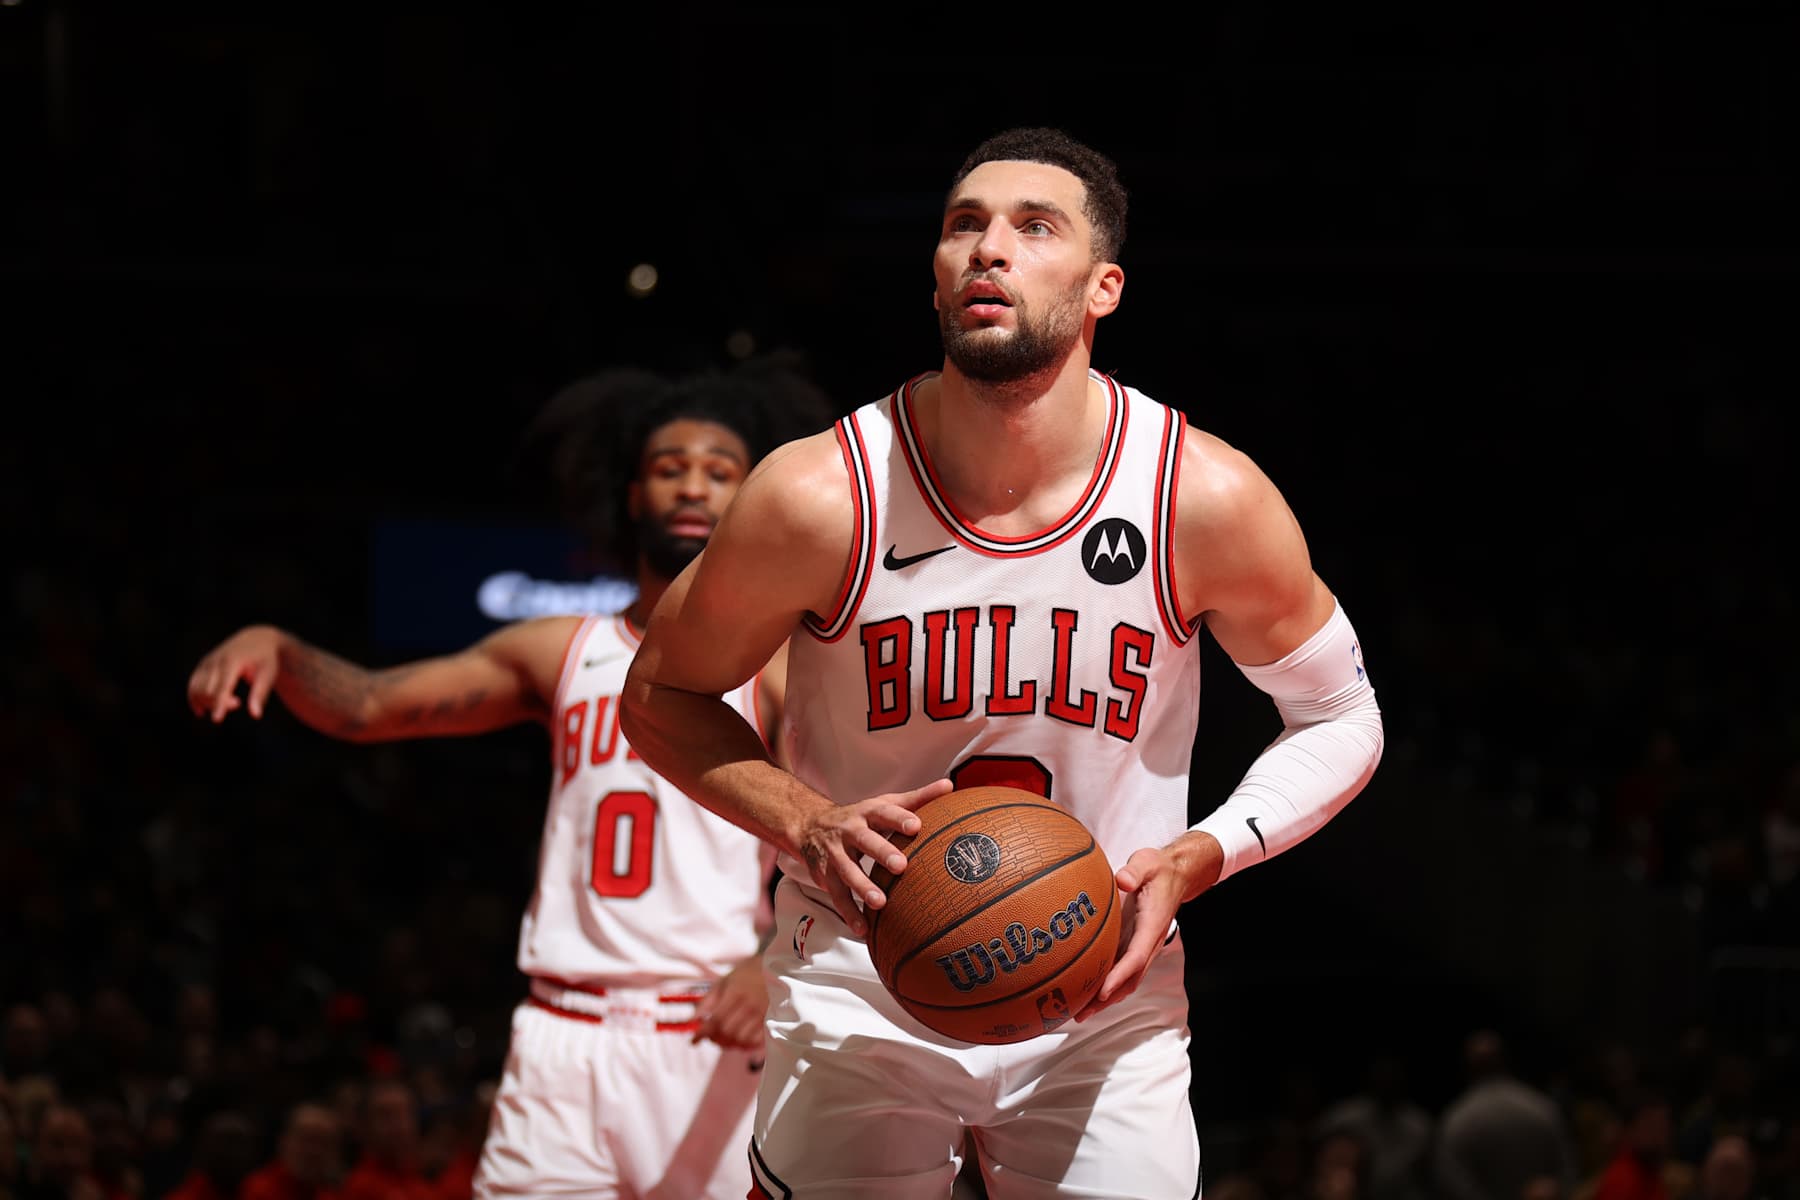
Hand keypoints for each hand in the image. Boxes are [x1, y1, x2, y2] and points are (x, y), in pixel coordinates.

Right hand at [188, 625, 282, 721]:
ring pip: (196, 689)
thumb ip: (260, 694)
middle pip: (208, 691)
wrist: (256, 638)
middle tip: (238, 703)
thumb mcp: (268, 674)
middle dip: (220, 703)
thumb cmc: (265, 659)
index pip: (222, 686)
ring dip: (208, 703)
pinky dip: (194, 699)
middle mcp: (215, 660)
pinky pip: (192, 685)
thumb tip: (255, 715)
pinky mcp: (202, 665)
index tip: (216, 720)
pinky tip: (201, 711)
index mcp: (232, 661)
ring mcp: (206, 662)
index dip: (219, 703)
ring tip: (231, 701)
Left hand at [693, 955, 768, 1050]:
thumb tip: (692, 1020)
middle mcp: (749, 1005)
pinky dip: (744, 1045)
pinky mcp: (771, 1022)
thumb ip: (707, 1001)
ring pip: (740, 1039)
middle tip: (710, 1036)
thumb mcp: (723, 982)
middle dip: (715, 1038)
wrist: (775, 970)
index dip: (703, 1033)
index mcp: (735, 993)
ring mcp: (761, 1015)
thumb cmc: (746, 975)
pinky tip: (739, 1039)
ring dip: (729, 1043)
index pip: (715, 1020)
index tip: (694, 1040)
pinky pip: (755, 1042)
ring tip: (724, 1038)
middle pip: (727, 1032)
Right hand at [796, 778, 952, 936]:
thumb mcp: (884, 803)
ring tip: (880, 902)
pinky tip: (862, 928)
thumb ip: (917, 798)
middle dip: (881, 852)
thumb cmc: (860, 818)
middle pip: (864, 840)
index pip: (883, 812)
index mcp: (867, 812)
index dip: (899, 818)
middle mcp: (849, 831)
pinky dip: (848, 913)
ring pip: (847, 870)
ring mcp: (836, 854)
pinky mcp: (826, 876)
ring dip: (862, 886)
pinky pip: (837, 896)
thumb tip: (950, 785)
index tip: (916, 825)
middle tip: (900, 865)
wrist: (810, 826)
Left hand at [1076, 845, 1185, 1021]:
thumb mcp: (1147, 862)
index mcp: (1152, 926)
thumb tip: (1122, 880)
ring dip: (1105, 998)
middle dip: (1107, 998)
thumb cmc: (1159, 869)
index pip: (1136, 956)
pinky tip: (1086, 992)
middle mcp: (1149, 942)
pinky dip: (1106, 985)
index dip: (1118, 976)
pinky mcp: (1135, 944)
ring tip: (1079, 1011)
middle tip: (1081, 1012)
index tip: (1100, 992)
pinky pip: (1122, 970)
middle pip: (1130, 978)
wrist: (1177, 874)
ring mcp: (1142, 946)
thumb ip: (1135, 871)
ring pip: (1126, 979)